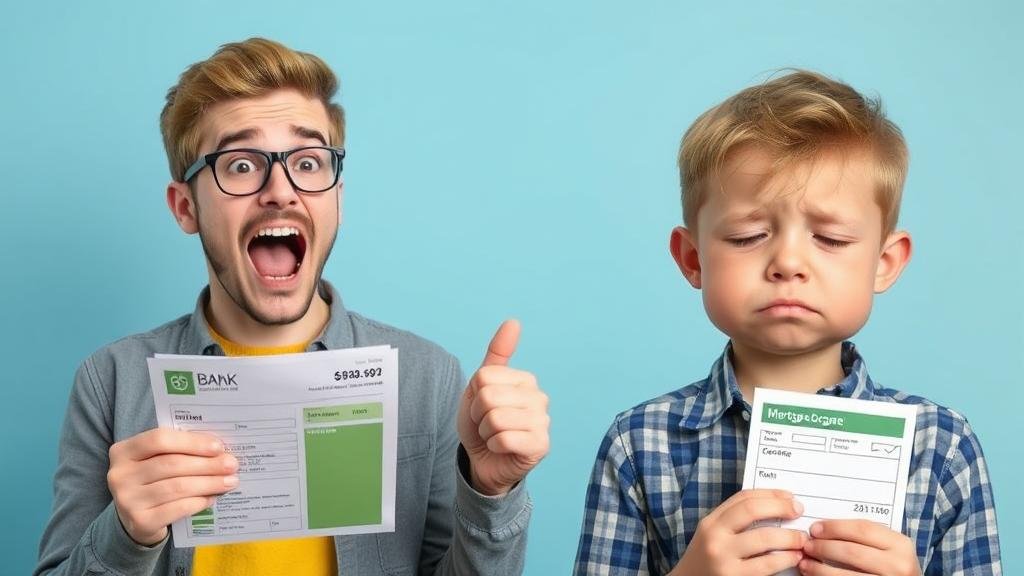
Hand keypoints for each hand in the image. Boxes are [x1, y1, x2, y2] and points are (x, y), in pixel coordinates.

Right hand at [107, 428, 238, 544]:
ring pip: (177, 487)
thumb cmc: (153, 480)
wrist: (135, 518)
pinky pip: (177, 508)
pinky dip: (198, 502)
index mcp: (124, 451)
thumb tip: (220, 450)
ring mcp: (127, 500)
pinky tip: (212, 497)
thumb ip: (180, 450)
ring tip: (230, 481)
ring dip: (208, 483)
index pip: (159, 439)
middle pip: (172, 464)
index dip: (192, 442)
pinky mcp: (140, 521)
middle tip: (232, 465)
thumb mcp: (157, 460)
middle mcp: (119, 474)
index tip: (218, 446)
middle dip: (207, 464)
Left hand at [457, 319, 549, 495]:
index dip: (474, 396)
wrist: (485, 461)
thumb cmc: (482, 423)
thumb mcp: (480, 386)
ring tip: (494, 436)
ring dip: (486, 432)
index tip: (481, 408)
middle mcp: (539, 397)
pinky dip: (494, 446)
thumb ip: (497, 353)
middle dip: (479, 416)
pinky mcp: (542, 445)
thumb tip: (513, 321)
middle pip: (489, 397)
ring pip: (496, 419)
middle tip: (487, 425)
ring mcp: (543, 421)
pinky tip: (503, 448)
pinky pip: (504, 438)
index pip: (484, 377)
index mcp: (524, 379)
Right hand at [669, 489, 806, 575]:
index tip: (790, 497)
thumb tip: (776, 508)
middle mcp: (715, 537)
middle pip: (752, 510)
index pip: (743, 498)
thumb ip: (736, 522)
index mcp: (711, 522)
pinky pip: (766, 565)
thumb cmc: (708, 560)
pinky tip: (794, 558)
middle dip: (781, 508)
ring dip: (789, 537)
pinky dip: (785, 559)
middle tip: (798, 511)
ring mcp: (723, 559)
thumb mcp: (714, 536)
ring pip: (764, 538)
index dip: (770, 494)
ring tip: (801, 539)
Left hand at [799, 520, 919, 575]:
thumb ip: (866, 537)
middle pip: (851, 551)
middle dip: (824, 547)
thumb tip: (825, 528)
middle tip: (807, 545)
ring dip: (820, 568)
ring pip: (845, 575)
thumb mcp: (889, 548)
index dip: (835, 527)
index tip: (815, 528)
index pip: (862, 529)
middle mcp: (898, 565)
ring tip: (805, 563)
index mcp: (900, 545)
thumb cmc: (894, 566)